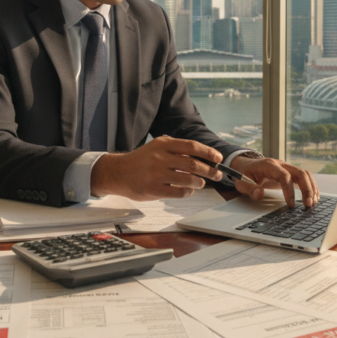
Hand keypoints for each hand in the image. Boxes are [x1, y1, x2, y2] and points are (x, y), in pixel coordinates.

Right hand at [90, 136, 223, 200]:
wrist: (118, 172)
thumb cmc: (141, 160)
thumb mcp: (156, 147)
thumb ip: (176, 149)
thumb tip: (203, 156)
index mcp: (163, 144)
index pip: (192, 146)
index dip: (208, 153)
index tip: (218, 158)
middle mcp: (160, 158)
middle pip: (193, 164)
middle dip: (209, 170)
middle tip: (217, 175)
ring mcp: (157, 174)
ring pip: (188, 180)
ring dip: (199, 182)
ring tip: (200, 183)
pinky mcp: (154, 189)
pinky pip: (179, 192)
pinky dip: (188, 192)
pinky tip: (187, 190)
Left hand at [230, 156, 318, 207]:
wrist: (245, 165)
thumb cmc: (243, 174)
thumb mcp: (241, 182)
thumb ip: (250, 189)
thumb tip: (259, 194)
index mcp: (269, 165)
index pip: (284, 176)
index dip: (289, 190)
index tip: (291, 205)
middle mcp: (280, 164)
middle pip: (300, 173)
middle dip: (306, 189)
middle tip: (308, 205)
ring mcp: (286, 167)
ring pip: (305, 174)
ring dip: (311, 188)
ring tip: (313, 203)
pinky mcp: (290, 172)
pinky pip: (304, 177)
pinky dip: (310, 186)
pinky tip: (313, 197)